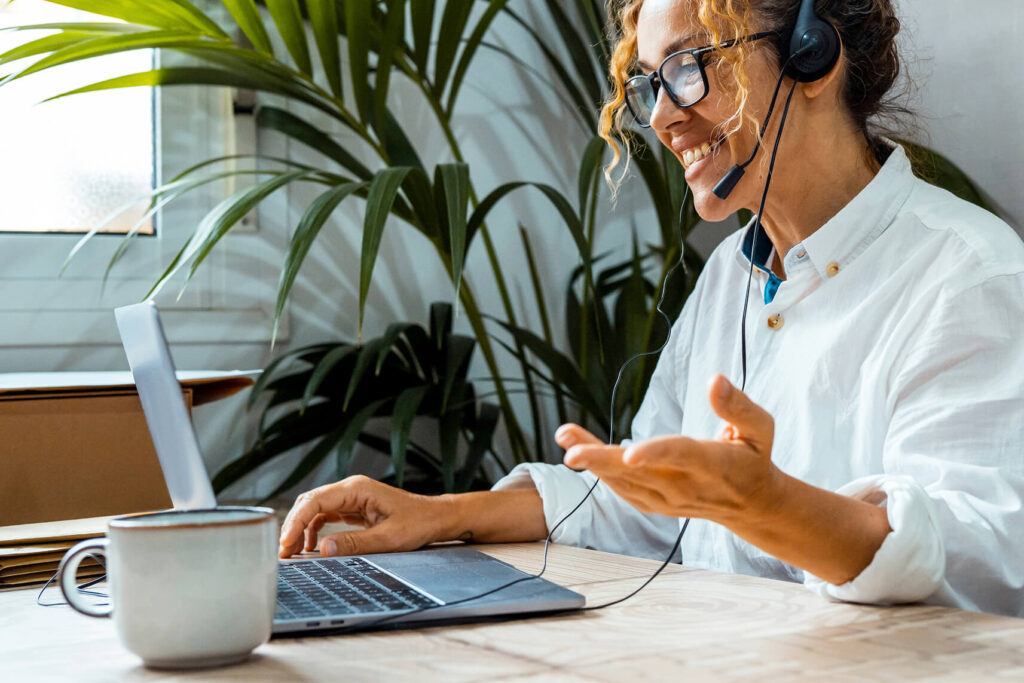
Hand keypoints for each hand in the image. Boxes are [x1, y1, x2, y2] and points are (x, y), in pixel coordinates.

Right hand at [278, 475, 452, 557]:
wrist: (437, 517)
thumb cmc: (419, 523)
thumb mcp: (390, 538)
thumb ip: (356, 543)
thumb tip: (323, 549)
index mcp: (357, 489)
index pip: (315, 501)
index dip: (296, 522)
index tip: (285, 544)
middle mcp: (351, 489)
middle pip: (310, 502)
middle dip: (293, 526)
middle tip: (283, 553)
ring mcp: (352, 497)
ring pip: (315, 509)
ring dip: (301, 529)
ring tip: (292, 553)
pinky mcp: (354, 508)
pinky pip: (326, 515)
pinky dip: (314, 530)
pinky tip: (311, 547)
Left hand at [555, 374, 779, 523]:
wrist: (750, 504)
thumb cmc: (753, 458)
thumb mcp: (760, 429)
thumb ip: (738, 406)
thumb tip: (715, 380)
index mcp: (713, 466)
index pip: (681, 457)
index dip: (656, 454)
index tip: (630, 454)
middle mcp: (685, 487)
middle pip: (639, 474)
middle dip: (603, 462)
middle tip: (571, 451)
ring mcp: (667, 500)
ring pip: (623, 482)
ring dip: (592, 460)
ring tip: (564, 435)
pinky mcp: (653, 504)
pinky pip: (622, 488)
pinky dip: (599, 470)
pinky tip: (580, 449)